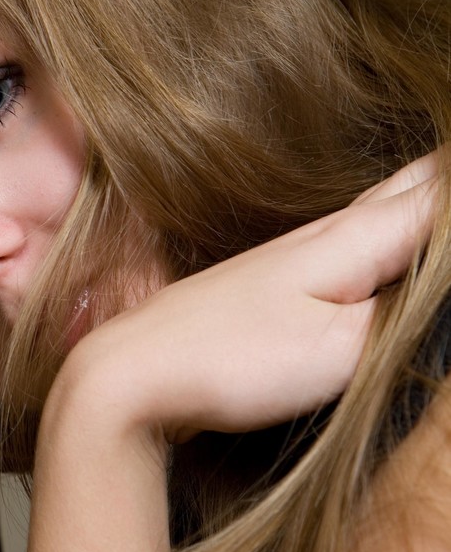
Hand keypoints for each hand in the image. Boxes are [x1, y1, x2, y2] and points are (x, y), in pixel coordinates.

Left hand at [56, 155, 437, 443]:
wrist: (132, 373)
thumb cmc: (232, 359)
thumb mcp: (344, 346)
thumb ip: (412, 309)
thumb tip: (439, 285)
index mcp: (359, 234)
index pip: (444, 194)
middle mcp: (332, 229)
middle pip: (418, 184)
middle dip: (449, 178)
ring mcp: (299, 254)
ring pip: (385, 205)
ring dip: (428, 194)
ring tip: (442, 189)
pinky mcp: (278, 284)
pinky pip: (355, 237)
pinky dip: (392, 227)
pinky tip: (388, 241)